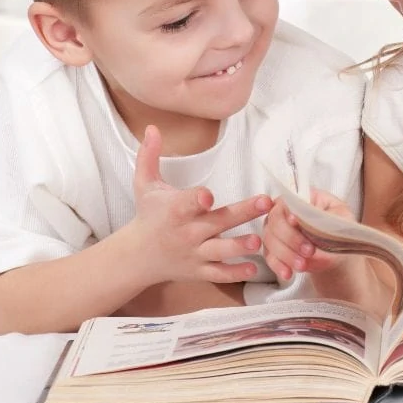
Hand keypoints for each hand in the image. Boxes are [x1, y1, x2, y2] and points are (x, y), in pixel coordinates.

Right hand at [129, 125, 273, 284]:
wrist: (136, 257)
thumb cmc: (147, 215)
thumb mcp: (145, 184)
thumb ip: (149, 156)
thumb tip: (152, 127)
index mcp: (175, 210)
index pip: (187, 203)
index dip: (197, 200)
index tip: (208, 196)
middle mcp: (186, 232)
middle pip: (216, 223)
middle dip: (241, 213)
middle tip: (265, 202)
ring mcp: (194, 253)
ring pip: (219, 251)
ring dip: (239, 246)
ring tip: (258, 240)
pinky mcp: (199, 271)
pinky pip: (218, 274)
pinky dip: (235, 273)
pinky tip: (253, 267)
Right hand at [262, 189, 354, 280]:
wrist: (336, 252)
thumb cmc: (338, 229)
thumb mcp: (341, 217)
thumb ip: (323, 215)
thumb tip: (303, 218)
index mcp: (300, 198)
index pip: (287, 201)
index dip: (288, 212)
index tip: (296, 222)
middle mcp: (282, 212)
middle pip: (275, 222)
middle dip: (291, 238)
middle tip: (309, 251)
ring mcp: (275, 231)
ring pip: (270, 241)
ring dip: (286, 254)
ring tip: (302, 265)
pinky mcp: (272, 249)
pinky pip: (270, 257)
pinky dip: (279, 266)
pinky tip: (288, 273)